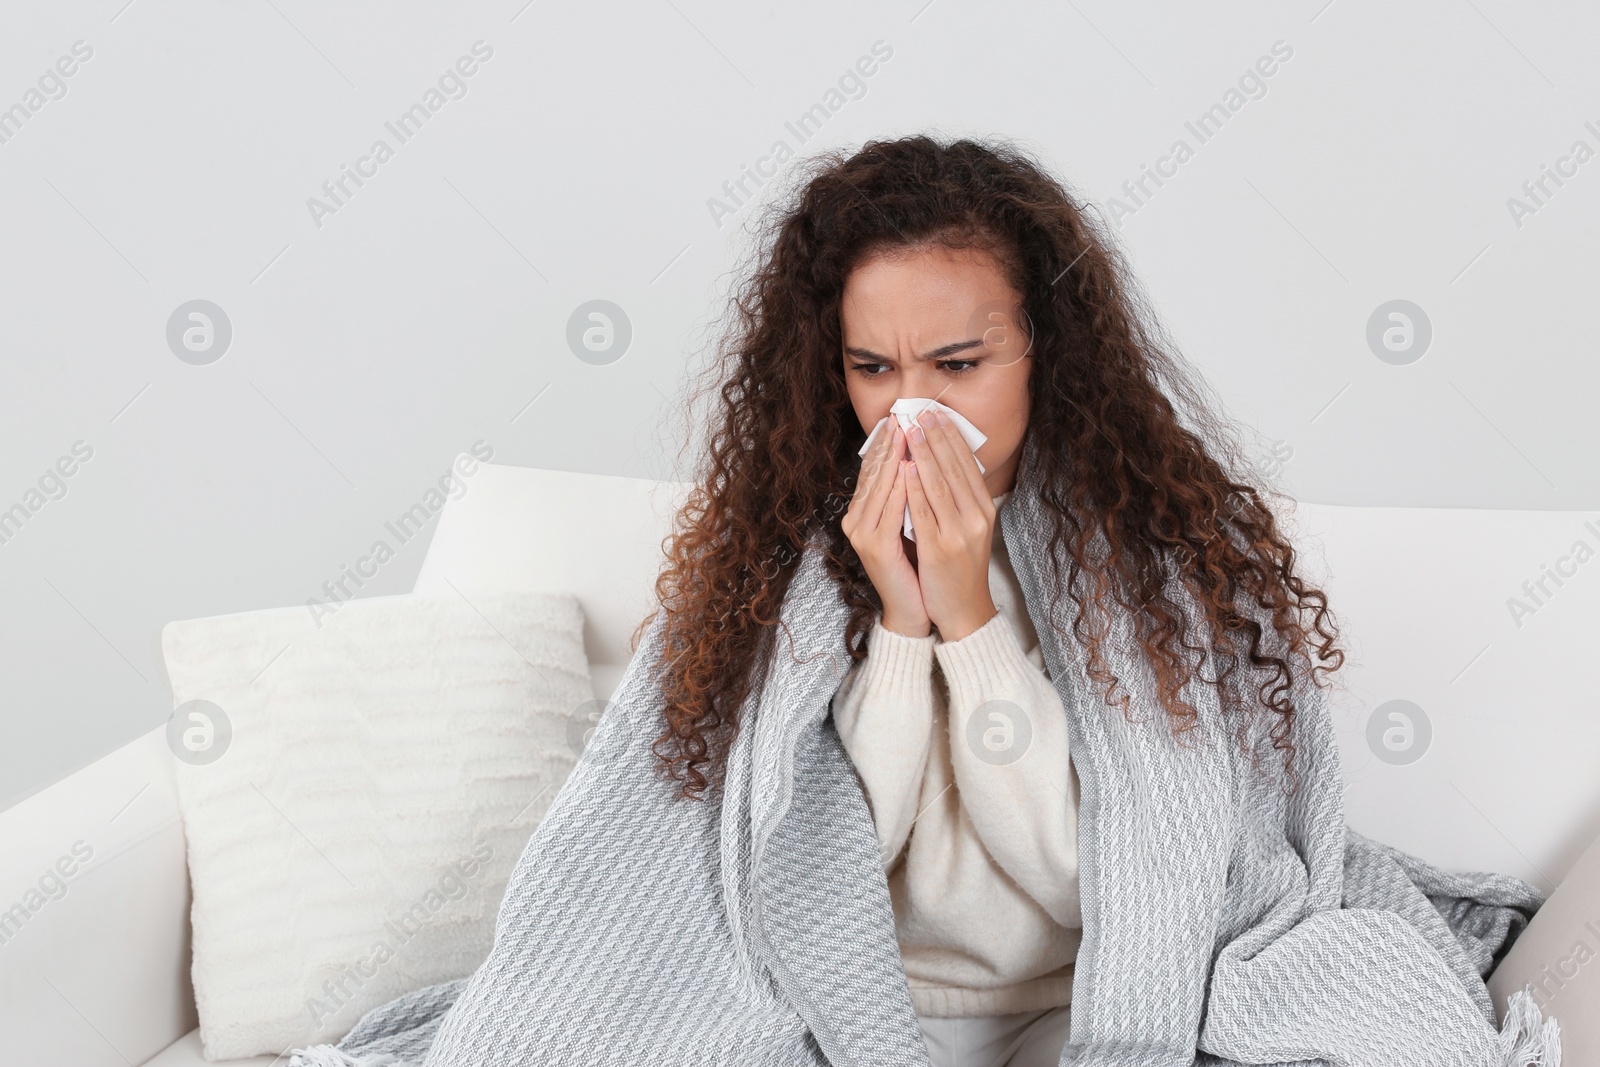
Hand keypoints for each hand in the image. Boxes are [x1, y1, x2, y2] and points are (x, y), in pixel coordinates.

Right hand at [841, 419, 929, 637]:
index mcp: (862, 513)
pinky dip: (900, 487)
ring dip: (893, 457)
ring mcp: (862, 534)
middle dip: (889, 443)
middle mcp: (856, 520)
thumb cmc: (915, 566)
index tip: (901, 418)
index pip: (872, 470)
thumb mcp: (909, 523)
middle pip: (872, 473)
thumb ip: (905, 495)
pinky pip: (889, 509)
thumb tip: (916, 458)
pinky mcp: (875, 547)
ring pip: (879, 486)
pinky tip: (909, 468)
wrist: (914, 609)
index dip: (886, 443)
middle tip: (903, 415)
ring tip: (907, 432)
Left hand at [904, 408, 996, 641]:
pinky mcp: (940, 548)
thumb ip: (959, 501)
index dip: (951, 437)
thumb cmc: (961, 570)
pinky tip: (906, 466)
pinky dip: (915, 485)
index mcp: (984, 511)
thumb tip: (945, 466)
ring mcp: (959, 532)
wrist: (965, 612)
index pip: (967, 465)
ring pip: (940, 483)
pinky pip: (925, 510)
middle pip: (955, 468)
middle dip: (936, 436)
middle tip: (921, 411)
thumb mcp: (968, 530)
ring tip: (910, 429)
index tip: (937, 414)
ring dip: (924, 452)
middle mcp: (976, 517)